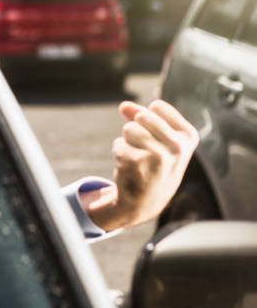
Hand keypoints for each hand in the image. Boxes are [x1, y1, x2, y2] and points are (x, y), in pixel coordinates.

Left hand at [86, 100, 198, 230]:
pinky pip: (118, 144)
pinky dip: (119, 154)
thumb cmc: (153, 165)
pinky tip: (130, 168)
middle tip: (144, 150)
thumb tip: (123, 105)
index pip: (156, 106)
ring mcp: (158, 155)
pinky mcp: (137, 163)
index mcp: (188, 137)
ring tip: (138, 159)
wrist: (145, 202)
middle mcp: (177, 146)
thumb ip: (142, 117)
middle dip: (135, 130)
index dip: (146, 119)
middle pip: (141, 116)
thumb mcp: (159, 140)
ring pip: (129, 129)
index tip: (154, 139)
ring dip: (127, 142)